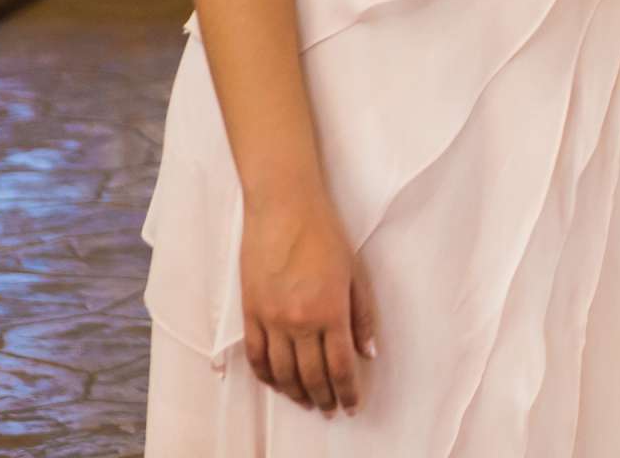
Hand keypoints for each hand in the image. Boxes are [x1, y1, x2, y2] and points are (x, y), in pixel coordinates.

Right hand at [240, 192, 377, 415]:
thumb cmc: (324, 234)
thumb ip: (362, 316)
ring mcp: (271, 319)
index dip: (347, 392)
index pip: (341, 366)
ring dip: (295, 393)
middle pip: (311, 375)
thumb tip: (369, 352)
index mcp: (330, 311)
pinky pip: (256, 356)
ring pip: (282, 372)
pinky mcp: (250, 312)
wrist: (283, 208)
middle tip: (330, 410)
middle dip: (323, 398)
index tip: (352, 406)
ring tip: (306, 402)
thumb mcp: (355, 273)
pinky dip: (266, 376)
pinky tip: (277, 383)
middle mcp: (299, 321)